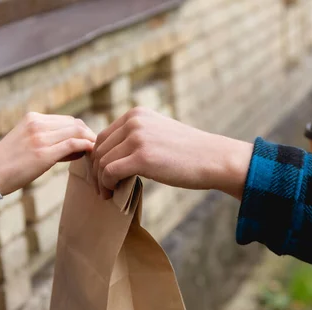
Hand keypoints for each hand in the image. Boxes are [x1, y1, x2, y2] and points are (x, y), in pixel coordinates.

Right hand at [0, 113, 94, 194]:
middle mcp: (36, 123)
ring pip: (76, 132)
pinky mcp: (43, 153)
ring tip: (93, 155)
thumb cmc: (8, 164)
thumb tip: (75, 146)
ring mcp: (40, 137)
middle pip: (74, 124)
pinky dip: (86, 147)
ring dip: (89, 142)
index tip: (86, 145)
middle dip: (88, 136)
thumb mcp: (26, 142)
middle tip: (95, 150)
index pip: (66, 120)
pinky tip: (90, 155)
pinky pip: (73, 144)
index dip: (80, 132)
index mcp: (32, 118)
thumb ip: (48, 139)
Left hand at [91, 107, 252, 199]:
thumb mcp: (159, 134)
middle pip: (99, 149)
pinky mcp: (141, 157)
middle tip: (102, 190)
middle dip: (97, 172)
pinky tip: (114, 194)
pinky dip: (107, 185)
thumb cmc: (189, 153)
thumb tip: (112, 156)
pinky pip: (110, 172)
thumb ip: (136, 138)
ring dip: (101, 181)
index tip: (103, 177)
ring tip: (108, 194)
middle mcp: (134, 121)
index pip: (103, 137)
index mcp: (136, 114)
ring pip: (102, 162)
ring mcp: (137, 138)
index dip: (99, 159)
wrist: (214, 158)